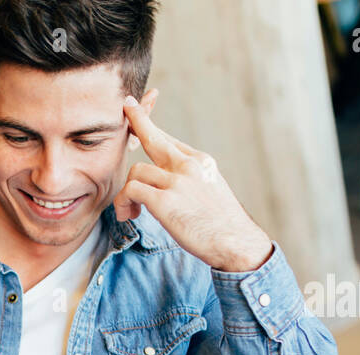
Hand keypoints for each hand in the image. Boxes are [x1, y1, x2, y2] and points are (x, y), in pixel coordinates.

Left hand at [115, 94, 273, 273]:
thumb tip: (171, 181)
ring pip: (135, 171)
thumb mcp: (211, 190)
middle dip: (137, 120)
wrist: (236, 242)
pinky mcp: (165, 201)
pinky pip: (131, 190)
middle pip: (153, 137)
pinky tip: (129, 215)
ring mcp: (177, 181)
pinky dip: (124, 203)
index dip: (150, 124)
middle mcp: (189, 165)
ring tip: (129, 212)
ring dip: (126, 193)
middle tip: (126, 107)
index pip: (168, 139)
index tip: (137, 111)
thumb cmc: (222, 224)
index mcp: (200, 162)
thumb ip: (191, 179)